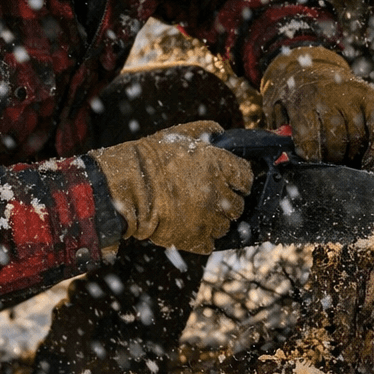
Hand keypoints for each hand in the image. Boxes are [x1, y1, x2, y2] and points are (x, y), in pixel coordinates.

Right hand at [90, 120, 253, 254]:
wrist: (128, 187)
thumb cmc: (150, 158)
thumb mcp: (179, 134)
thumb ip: (206, 130)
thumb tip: (222, 133)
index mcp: (218, 164)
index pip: (246, 177)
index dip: (240, 181)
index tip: (234, 183)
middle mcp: (217, 192)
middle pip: (238, 205)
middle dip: (227, 202)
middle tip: (212, 199)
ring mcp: (207, 218)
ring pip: (225, 226)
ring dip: (215, 221)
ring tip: (197, 213)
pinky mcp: (195, 238)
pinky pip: (210, 243)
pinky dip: (203, 238)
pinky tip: (190, 227)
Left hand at [260, 46, 373, 163]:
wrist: (308, 64)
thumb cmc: (292, 93)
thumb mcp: (277, 107)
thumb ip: (280, 129)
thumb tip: (284, 153)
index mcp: (302, 101)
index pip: (310, 137)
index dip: (312, 156)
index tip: (312, 164)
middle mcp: (328, 96)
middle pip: (336, 138)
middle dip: (334, 157)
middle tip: (332, 164)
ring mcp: (350, 94)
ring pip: (357, 135)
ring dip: (352, 153)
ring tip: (345, 159)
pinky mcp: (366, 93)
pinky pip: (373, 123)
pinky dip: (369, 139)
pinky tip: (361, 147)